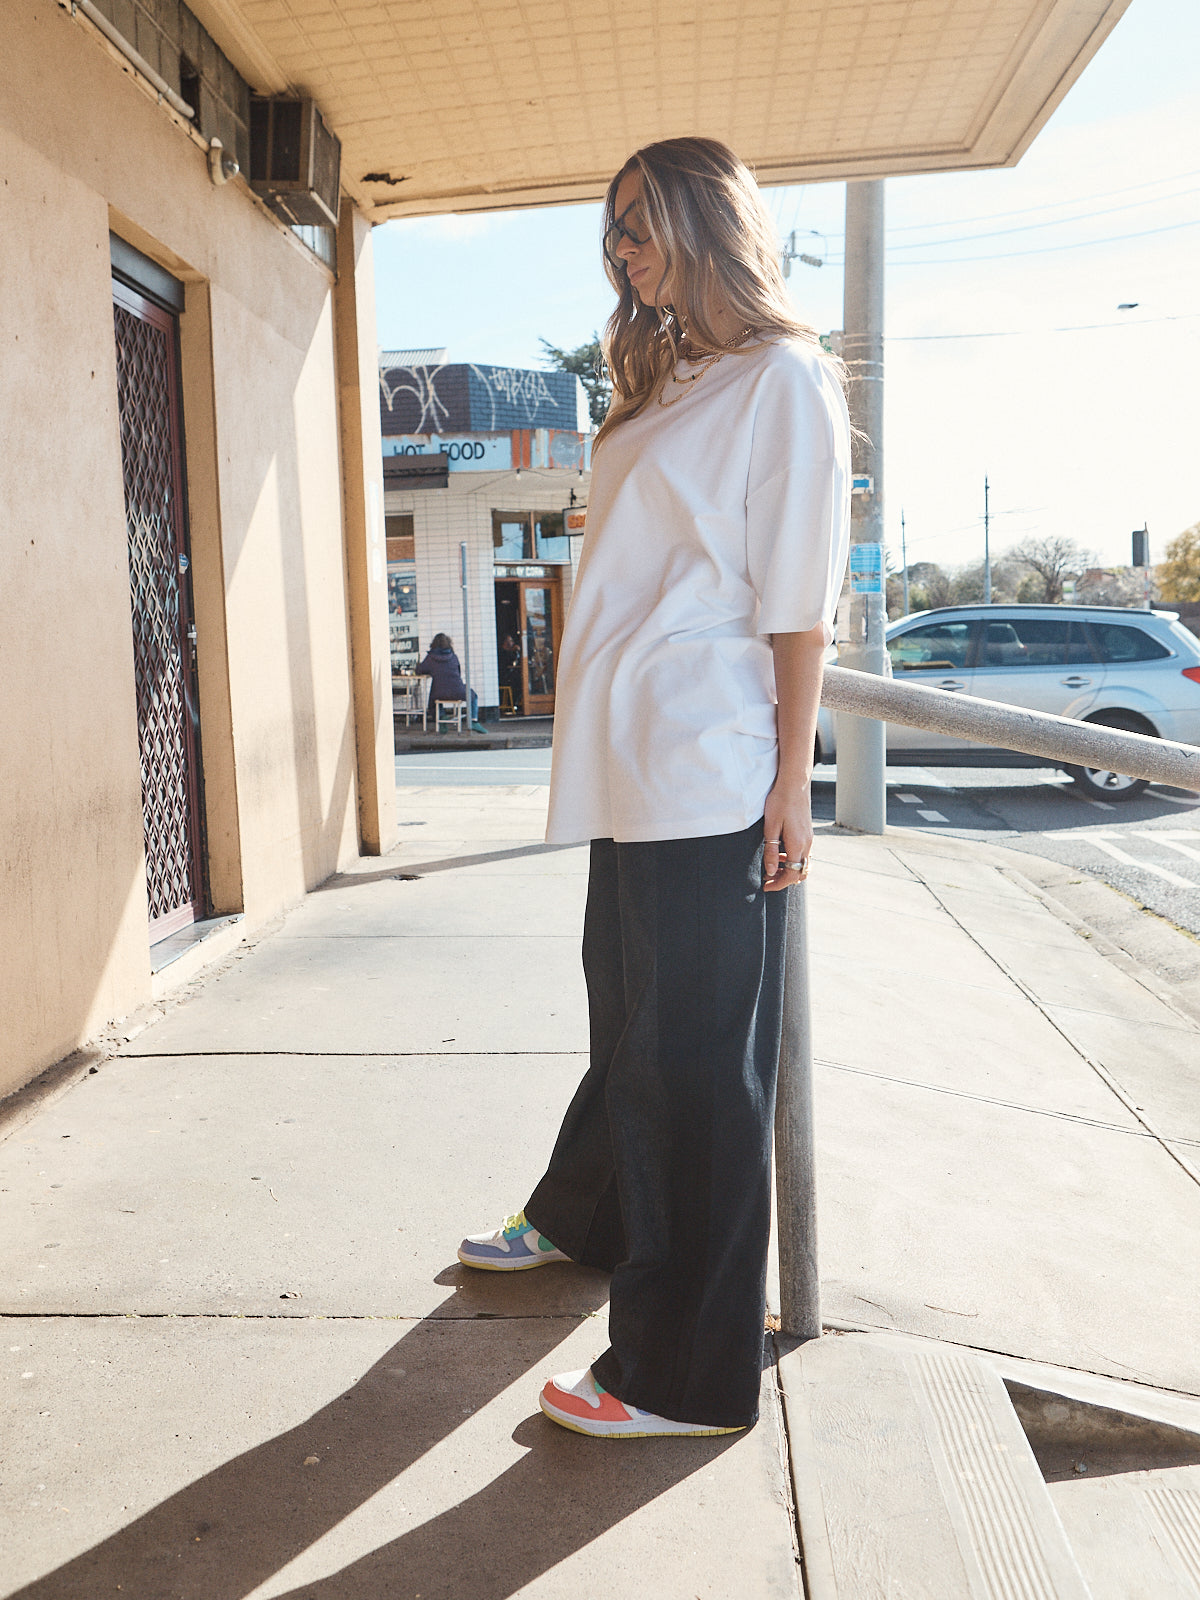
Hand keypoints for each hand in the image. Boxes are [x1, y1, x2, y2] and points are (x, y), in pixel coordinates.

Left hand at [762, 778, 812, 892]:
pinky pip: (803, 854)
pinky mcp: (808, 833)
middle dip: (784, 879)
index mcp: (797, 845)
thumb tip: (771, 872)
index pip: (791, 875)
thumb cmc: (779, 802)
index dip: (778, 884)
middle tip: (767, 879)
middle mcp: (807, 844)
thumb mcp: (770, 828)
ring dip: (789, 869)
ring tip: (772, 866)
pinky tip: (780, 853)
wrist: (794, 783)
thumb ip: (771, 852)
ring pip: (802, 864)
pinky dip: (793, 859)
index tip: (765, 886)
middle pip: (799, 873)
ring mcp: (809, 838)